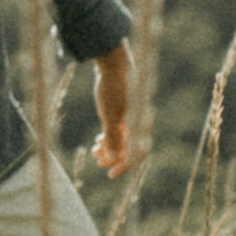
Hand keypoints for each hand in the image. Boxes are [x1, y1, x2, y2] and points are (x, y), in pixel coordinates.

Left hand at [91, 43, 132, 178]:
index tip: (109, 174)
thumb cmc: (112, 87)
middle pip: (131, 148)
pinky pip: (122, 130)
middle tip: (97, 161)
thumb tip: (112, 160)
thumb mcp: (109, 115)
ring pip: (125, 139)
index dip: (123, 166)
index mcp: (140, 124)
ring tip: (94, 149)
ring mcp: (134, 115)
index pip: (136, 153)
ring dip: (111, 147)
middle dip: (114, 157)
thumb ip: (112, 138)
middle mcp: (140, 121)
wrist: (113, 62)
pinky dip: (111, 136)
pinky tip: (99, 140)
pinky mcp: (126, 108)